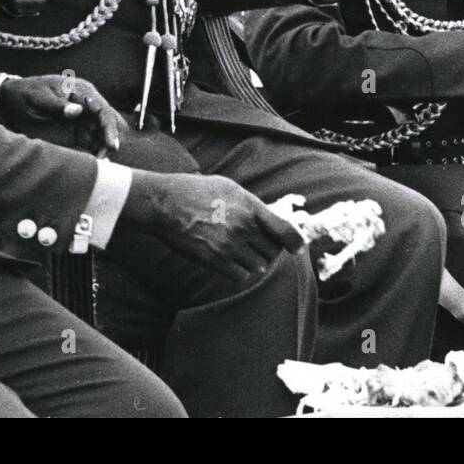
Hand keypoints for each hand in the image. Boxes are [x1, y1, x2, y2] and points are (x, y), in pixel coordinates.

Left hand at [0, 75, 127, 157]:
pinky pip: (90, 144)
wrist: (11, 102)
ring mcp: (81, 120)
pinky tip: (96, 162)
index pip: (101, 108)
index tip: (110, 142)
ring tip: (102, 162)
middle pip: (104, 123)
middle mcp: (85, 106)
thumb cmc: (25, 94)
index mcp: (79, 91)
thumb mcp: (37, 97)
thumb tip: (78, 111)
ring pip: (99, 135)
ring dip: (102, 147)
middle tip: (108, 155)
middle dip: (108, 138)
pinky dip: (94, 153)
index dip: (108, 125)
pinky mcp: (75, 133)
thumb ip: (56, 105)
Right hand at [120, 172, 303, 281]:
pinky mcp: (214, 260)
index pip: (284, 231)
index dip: (295, 243)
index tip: (297, 249)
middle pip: (272, 251)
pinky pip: (240, 275)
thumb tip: (270, 222)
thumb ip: (252, 206)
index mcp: (250, 206)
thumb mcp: (230, 188)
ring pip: (258, 266)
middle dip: (268, 250)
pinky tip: (230, 260)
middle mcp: (243, 226)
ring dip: (254, 262)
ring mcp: (229, 245)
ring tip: (242, 252)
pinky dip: (239, 271)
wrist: (166, 204)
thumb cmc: (197, 191)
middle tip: (258, 245)